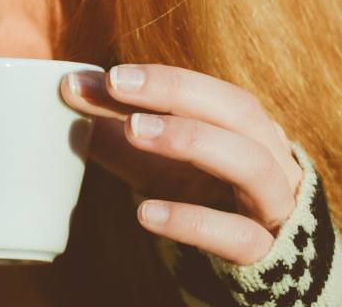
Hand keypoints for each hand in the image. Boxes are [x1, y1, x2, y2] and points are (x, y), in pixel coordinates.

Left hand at [59, 63, 303, 264]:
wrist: (245, 267)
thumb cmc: (196, 199)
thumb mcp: (152, 161)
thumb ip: (113, 128)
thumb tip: (68, 88)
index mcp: (246, 130)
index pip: (208, 92)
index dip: (162, 79)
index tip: (109, 75)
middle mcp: (272, 159)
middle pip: (238, 111)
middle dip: (177, 92)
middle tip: (117, 84)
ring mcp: (273, 206)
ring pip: (250, 164)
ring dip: (191, 139)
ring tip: (133, 130)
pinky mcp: (266, 254)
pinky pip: (237, 235)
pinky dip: (191, 220)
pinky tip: (145, 212)